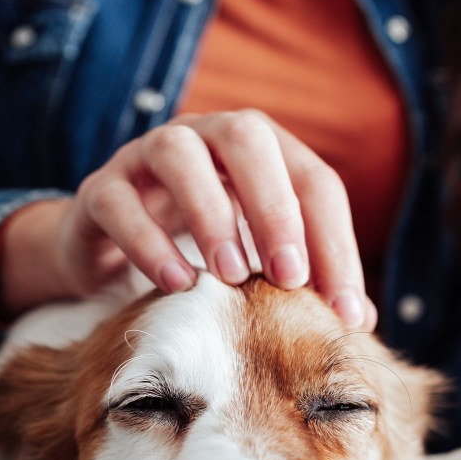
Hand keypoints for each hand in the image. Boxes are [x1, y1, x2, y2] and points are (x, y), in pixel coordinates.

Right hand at [0, 110, 376, 328]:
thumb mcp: (258, 261)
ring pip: (179, 153)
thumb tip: (360, 322)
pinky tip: (177, 284)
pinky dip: (147, 241)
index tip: (344, 311)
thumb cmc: (201, 253)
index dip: (335, 243)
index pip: (313, 181)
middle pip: (248, 139)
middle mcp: (206, 137)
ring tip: (231, 276)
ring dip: (211, 213)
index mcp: (261, 151)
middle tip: (289, 277)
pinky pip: (119, 200)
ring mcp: (146, 156)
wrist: (109, 251)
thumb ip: (306, 281)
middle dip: (275, 208)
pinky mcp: (100, 189)